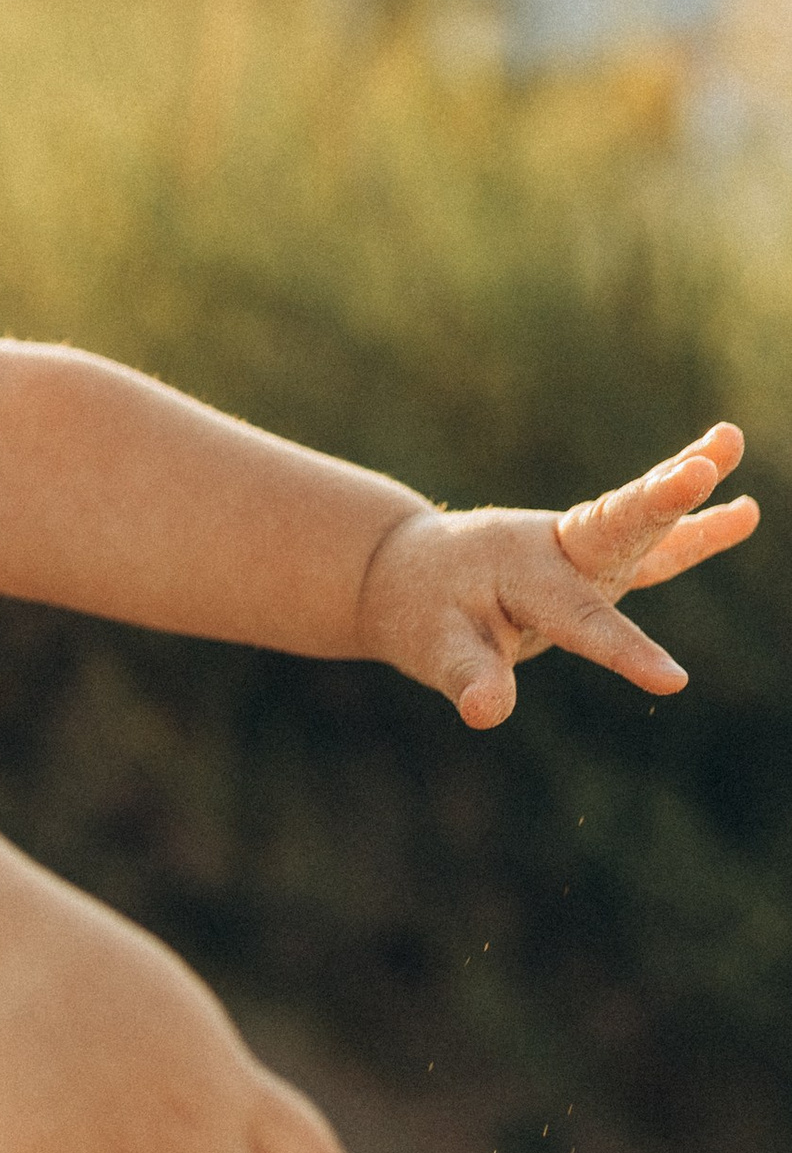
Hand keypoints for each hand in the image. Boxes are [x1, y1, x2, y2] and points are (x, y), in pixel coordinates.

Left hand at [357, 421, 757, 728]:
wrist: (409, 570)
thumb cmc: (422, 612)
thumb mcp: (433, 649)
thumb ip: (467, 677)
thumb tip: (487, 714)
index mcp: (519, 570)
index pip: (578, 616)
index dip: (621, 649)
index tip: (672, 680)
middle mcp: (556, 548)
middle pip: (615, 527)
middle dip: (658, 503)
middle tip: (696, 470)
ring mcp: (579, 547)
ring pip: (636, 516)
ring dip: (683, 482)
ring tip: (730, 438)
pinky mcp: (593, 553)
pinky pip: (649, 539)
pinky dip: (693, 526)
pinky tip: (745, 511)